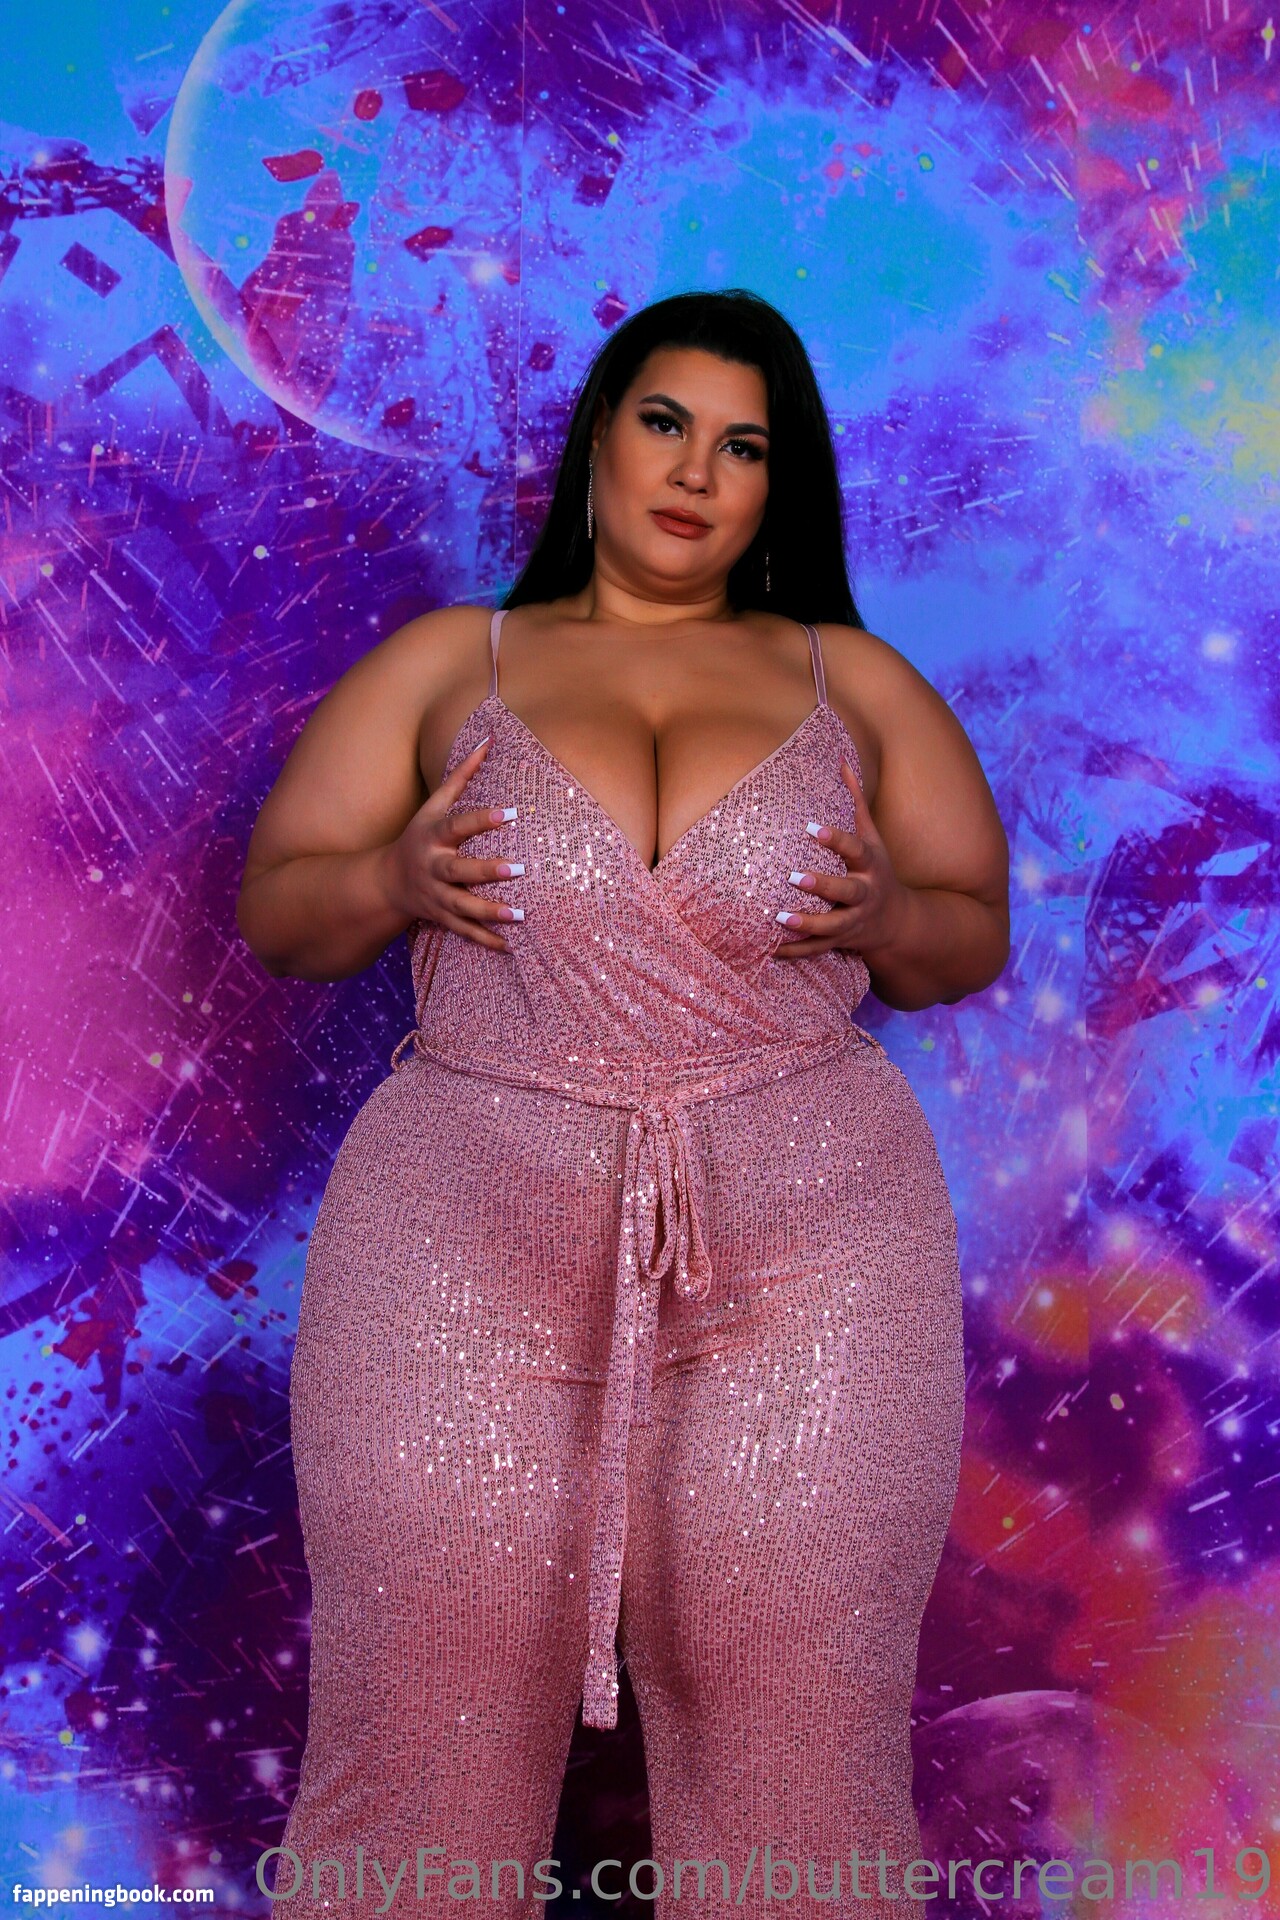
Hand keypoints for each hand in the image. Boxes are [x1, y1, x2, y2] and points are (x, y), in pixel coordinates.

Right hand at [377, 735, 522, 952]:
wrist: (385, 884)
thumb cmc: (418, 837)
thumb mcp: (432, 807)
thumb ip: (461, 777)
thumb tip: (488, 739)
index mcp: (433, 837)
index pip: (458, 826)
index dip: (482, 819)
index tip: (510, 812)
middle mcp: (433, 868)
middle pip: (459, 871)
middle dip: (486, 871)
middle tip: (518, 868)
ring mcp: (436, 897)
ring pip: (463, 907)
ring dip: (490, 912)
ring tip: (520, 914)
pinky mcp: (442, 919)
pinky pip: (464, 932)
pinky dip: (486, 941)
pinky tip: (511, 947)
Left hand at [774, 759, 911, 960]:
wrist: (899, 923)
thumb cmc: (878, 871)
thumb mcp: (873, 838)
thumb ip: (855, 802)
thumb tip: (841, 760)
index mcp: (870, 865)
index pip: (854, 849)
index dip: (835, 839)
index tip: (811, 828)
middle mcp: (864, 894)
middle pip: (846, 890)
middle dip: (821, 885)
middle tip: (793, 876)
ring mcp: (853, 921)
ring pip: (831, 925)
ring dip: (807, 923)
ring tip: (780, 918)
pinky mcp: (841, 941)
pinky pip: (818, 949)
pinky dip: (796, 951)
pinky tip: (771, 950)